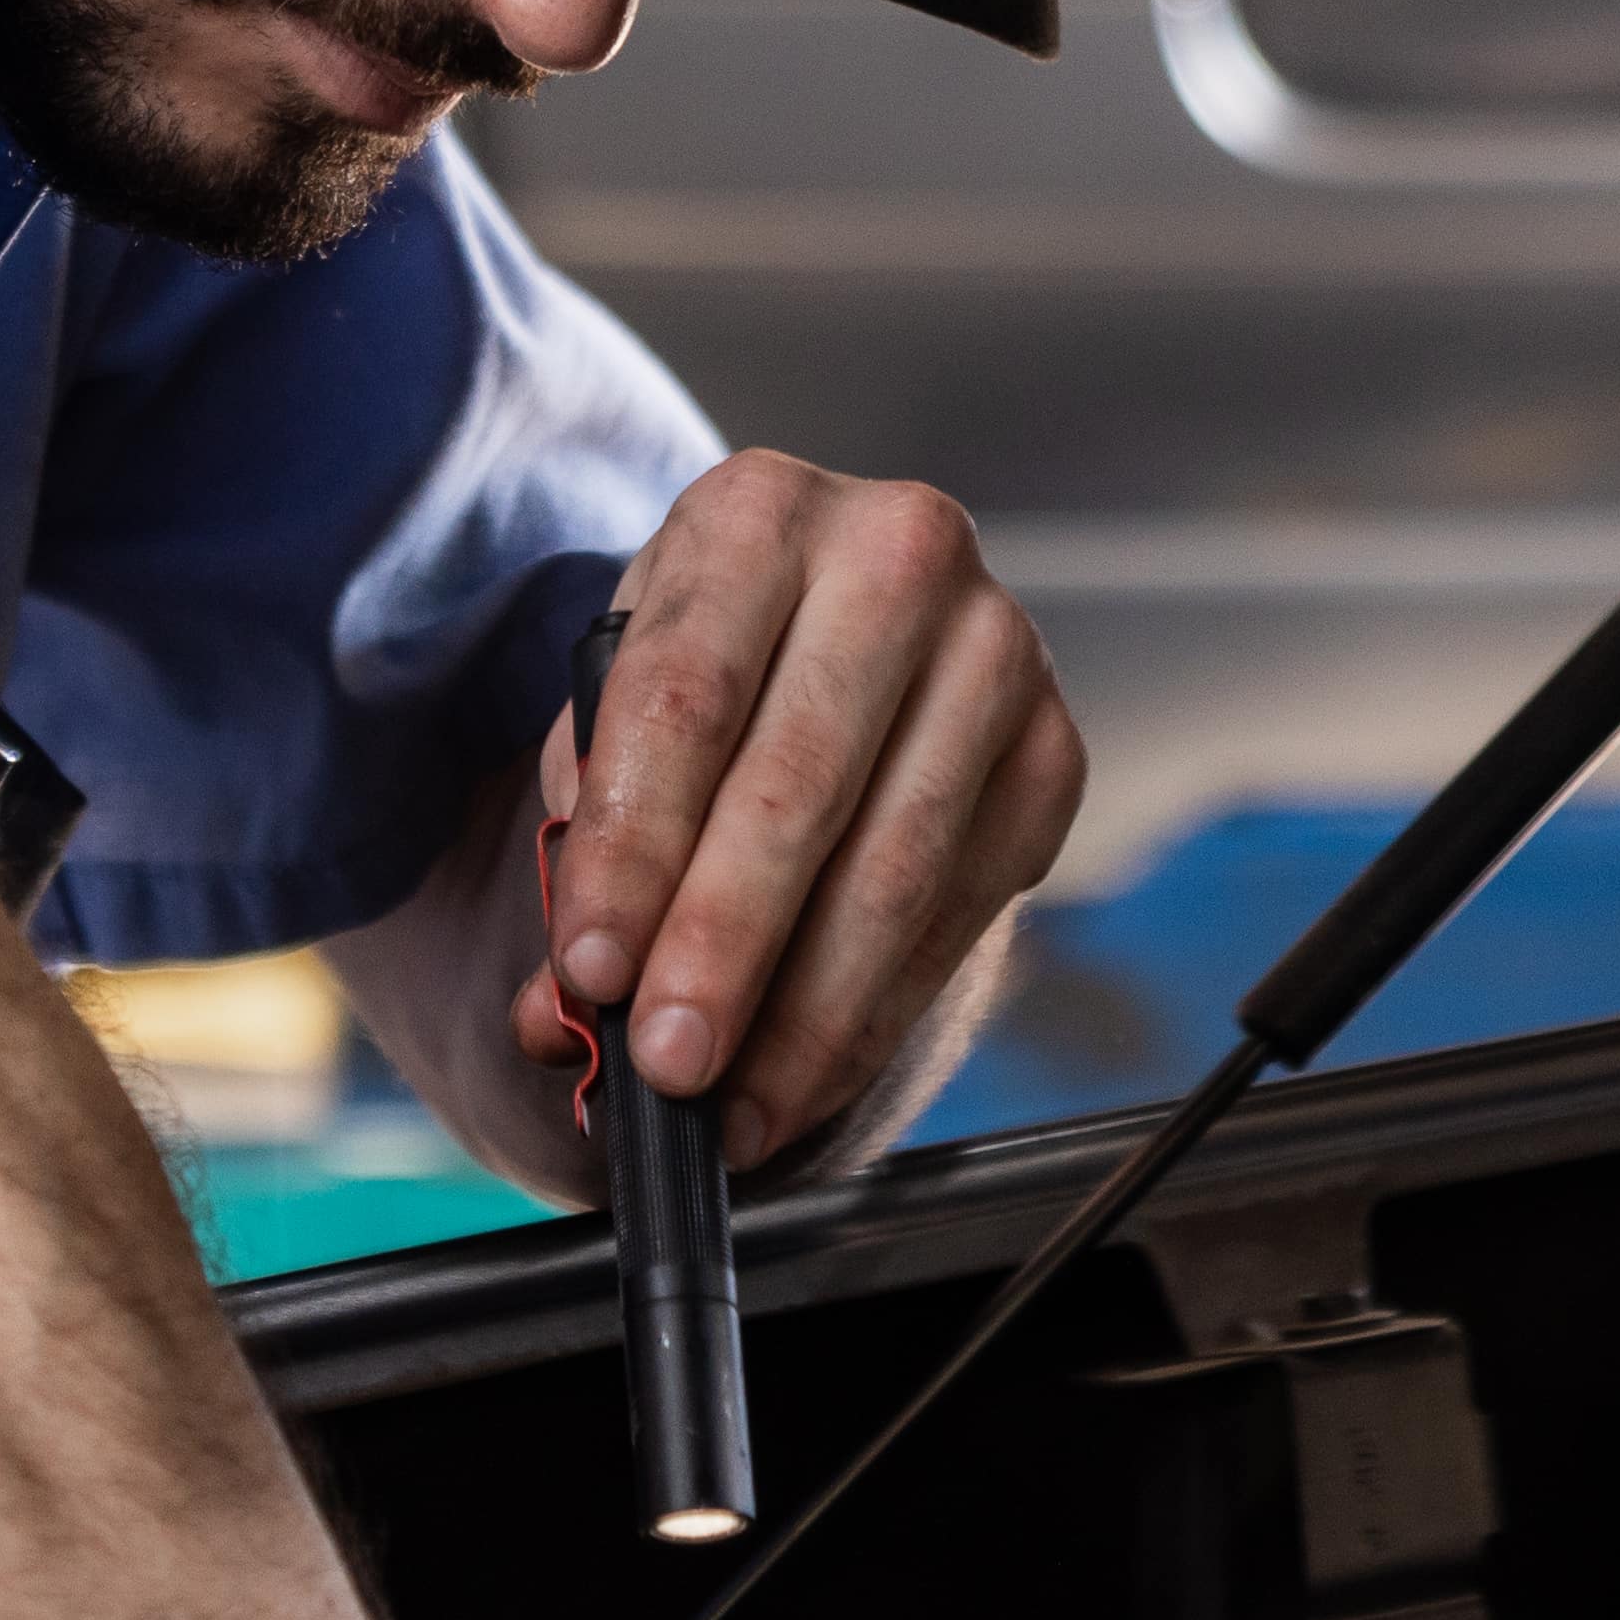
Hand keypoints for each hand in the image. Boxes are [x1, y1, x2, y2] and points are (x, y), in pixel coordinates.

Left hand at [537, 457, 1082, 1166]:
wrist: (828, 631)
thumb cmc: (706, 677)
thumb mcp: (619, 719)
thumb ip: (588, 851)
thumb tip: (563, 1014)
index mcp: (756, 513)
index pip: (684, 696)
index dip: (634, 848)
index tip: (590, 972)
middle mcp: (897, 554)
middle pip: (796, 783)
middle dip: (724, 945)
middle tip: (666, 1064)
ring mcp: (998, 650)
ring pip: (895, 864)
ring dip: (807, 1012)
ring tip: (729, 1106)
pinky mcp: (1055, 752)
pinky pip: (961, 911)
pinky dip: (874, 1015)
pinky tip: (802, 1079)